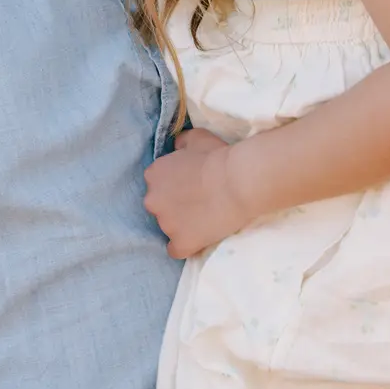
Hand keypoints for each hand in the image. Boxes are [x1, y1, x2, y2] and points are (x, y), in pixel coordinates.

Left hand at [143, 127, 249, 257]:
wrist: (237, 182)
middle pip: (159, 207)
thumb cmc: (217, 156)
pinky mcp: (181, 242)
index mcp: (153, 174)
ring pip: (168, 228)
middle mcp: (152, 200)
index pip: (157, 185)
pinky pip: (176, 250)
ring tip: (204, 219)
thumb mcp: (196, 138)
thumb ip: (181, 143)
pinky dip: (186, 246)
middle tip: (198, 202)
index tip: (191, 186)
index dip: (174, 186)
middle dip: (174, 206)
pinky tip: (198, 239)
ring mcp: (165, 224)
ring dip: (182, 225)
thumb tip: (177, 146)